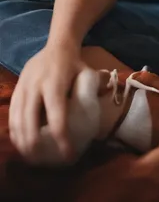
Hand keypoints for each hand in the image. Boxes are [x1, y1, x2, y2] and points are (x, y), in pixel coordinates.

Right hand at [9, 43, 85, 163]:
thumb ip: (89, 92)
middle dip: (35, 145)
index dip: (61, 137)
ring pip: (16, 120)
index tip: (68, 154)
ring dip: (22, 142)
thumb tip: (99, 115)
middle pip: (29, 121)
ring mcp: (23, 86)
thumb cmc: (74, 62)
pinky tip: (21, 143)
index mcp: (55, 82)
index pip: (56, 115)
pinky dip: (15, 132)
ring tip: (31, 158)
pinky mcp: (16, 89)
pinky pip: (12, 114)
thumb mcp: (85, 74)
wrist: (57, 43)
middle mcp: (35, 85)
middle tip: (43, 162)